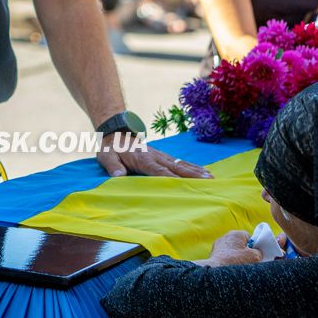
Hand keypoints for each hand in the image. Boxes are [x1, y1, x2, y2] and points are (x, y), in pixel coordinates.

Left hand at [97, 137, 211, 177]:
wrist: (116, 132)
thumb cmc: (112, 148)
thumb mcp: (106, 156)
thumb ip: (112, 166)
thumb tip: (118, 176)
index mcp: (142, 158)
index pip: (158, 171)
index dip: (171, 178)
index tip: (185, 186)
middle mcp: (155, 156)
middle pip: (176, 166)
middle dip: (192, 174)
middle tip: (209, 180)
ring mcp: (160, 155)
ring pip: (180, 163)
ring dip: (196, 170)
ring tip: (211, 177)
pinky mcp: (162, 156)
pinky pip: (179, 162)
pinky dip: (191, 167)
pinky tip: (202, 172)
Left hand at [207, 230, 264, 265]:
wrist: (217, 272)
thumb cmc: (236, 261)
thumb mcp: (255, 257)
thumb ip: (258, 252)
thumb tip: (256, 253)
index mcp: (236, 234)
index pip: (248, 236)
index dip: (253, 246)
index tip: (253, 254)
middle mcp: (225, 237)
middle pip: (239, 244)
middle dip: (244, 252)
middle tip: (247, 261)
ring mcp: (217, 246)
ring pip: (231, 251)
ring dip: (235, 257)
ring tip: (237, 266)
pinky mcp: (213, 254)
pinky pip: (224, 256)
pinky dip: (227, 261)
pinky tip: (229, 268)